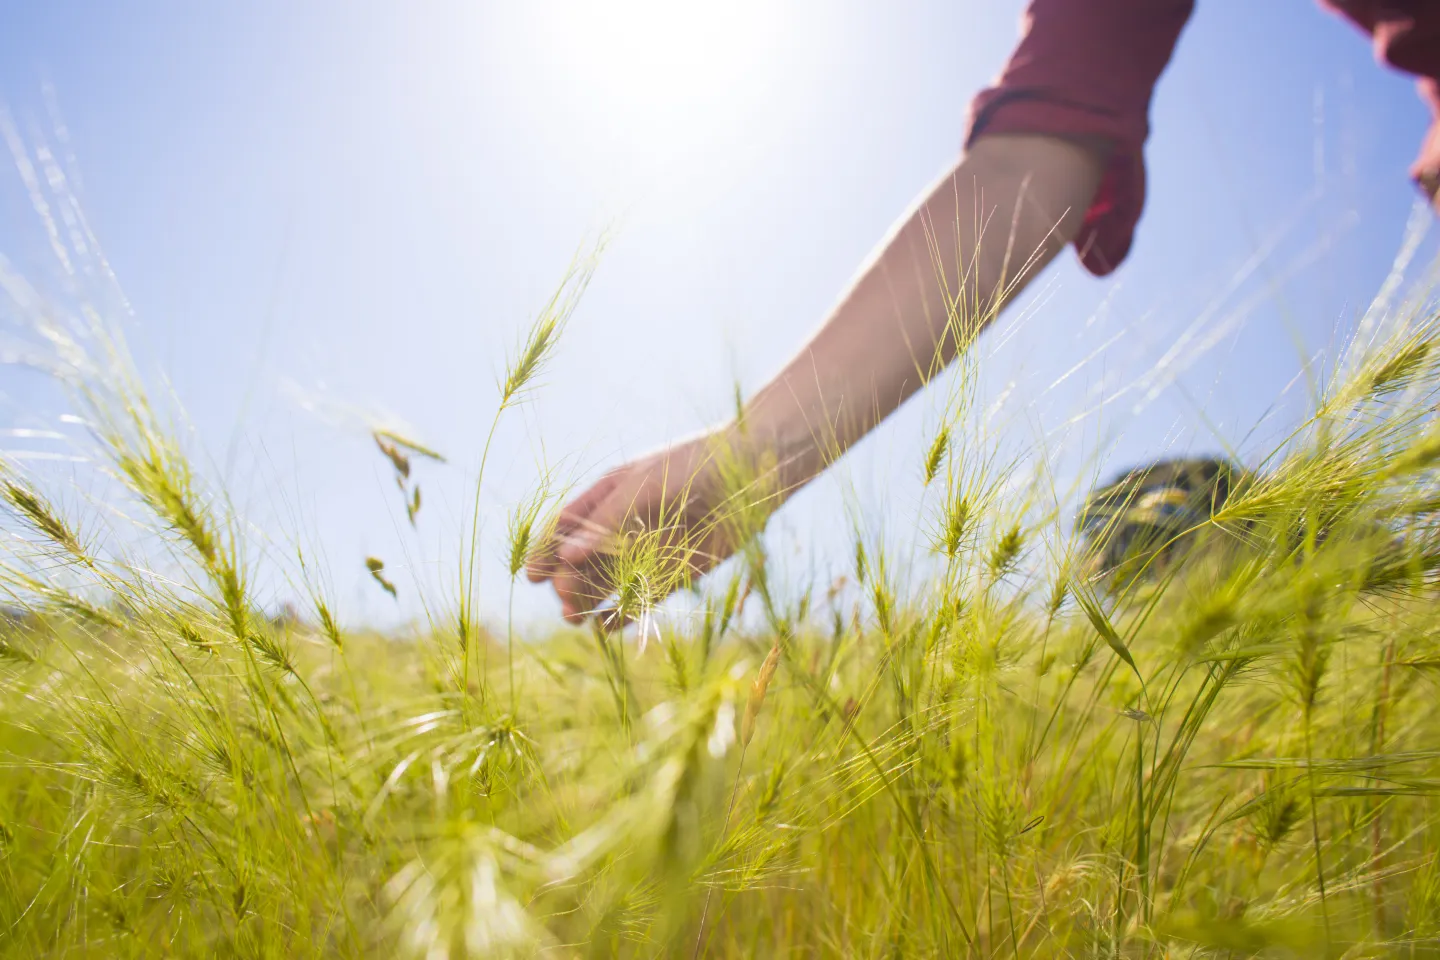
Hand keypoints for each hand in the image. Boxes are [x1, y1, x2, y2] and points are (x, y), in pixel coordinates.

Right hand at [527, 428, 773, 621]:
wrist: (749, 474)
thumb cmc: (692, 466)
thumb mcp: (643, 487)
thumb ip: (606, 523)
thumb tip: (564, 558)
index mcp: (609, 497)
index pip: (567, 528)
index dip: (547, 551)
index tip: (531, 575)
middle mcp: (623, 528)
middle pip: (582, 561)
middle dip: (567, 582)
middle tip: (564, 600)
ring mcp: (647, 552)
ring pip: (606, 583)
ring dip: (587, 601)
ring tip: (574, 618)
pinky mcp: (674, 574)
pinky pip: (640, 600)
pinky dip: (622, 616)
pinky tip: (605, 628)